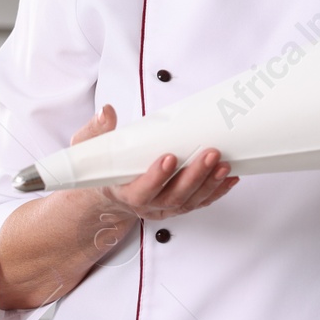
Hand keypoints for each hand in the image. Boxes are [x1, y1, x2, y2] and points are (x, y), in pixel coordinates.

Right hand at [72, 104, 238, 222]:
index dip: (155, 177)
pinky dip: (218, 191)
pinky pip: (201, 202)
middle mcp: (147, 205)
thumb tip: (106, 112)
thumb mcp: (89, 150)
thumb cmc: (103, 170)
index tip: (169, 158)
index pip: (141, 192)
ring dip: (210, 183)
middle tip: (210, 154)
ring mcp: (165, 208)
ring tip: (224, 164)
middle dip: (194, 176)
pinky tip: (230, 177)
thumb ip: (97, 131)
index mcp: (124, 193)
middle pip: (173, 197)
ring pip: (191, 201)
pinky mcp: (180, 205)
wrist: (109, 192)